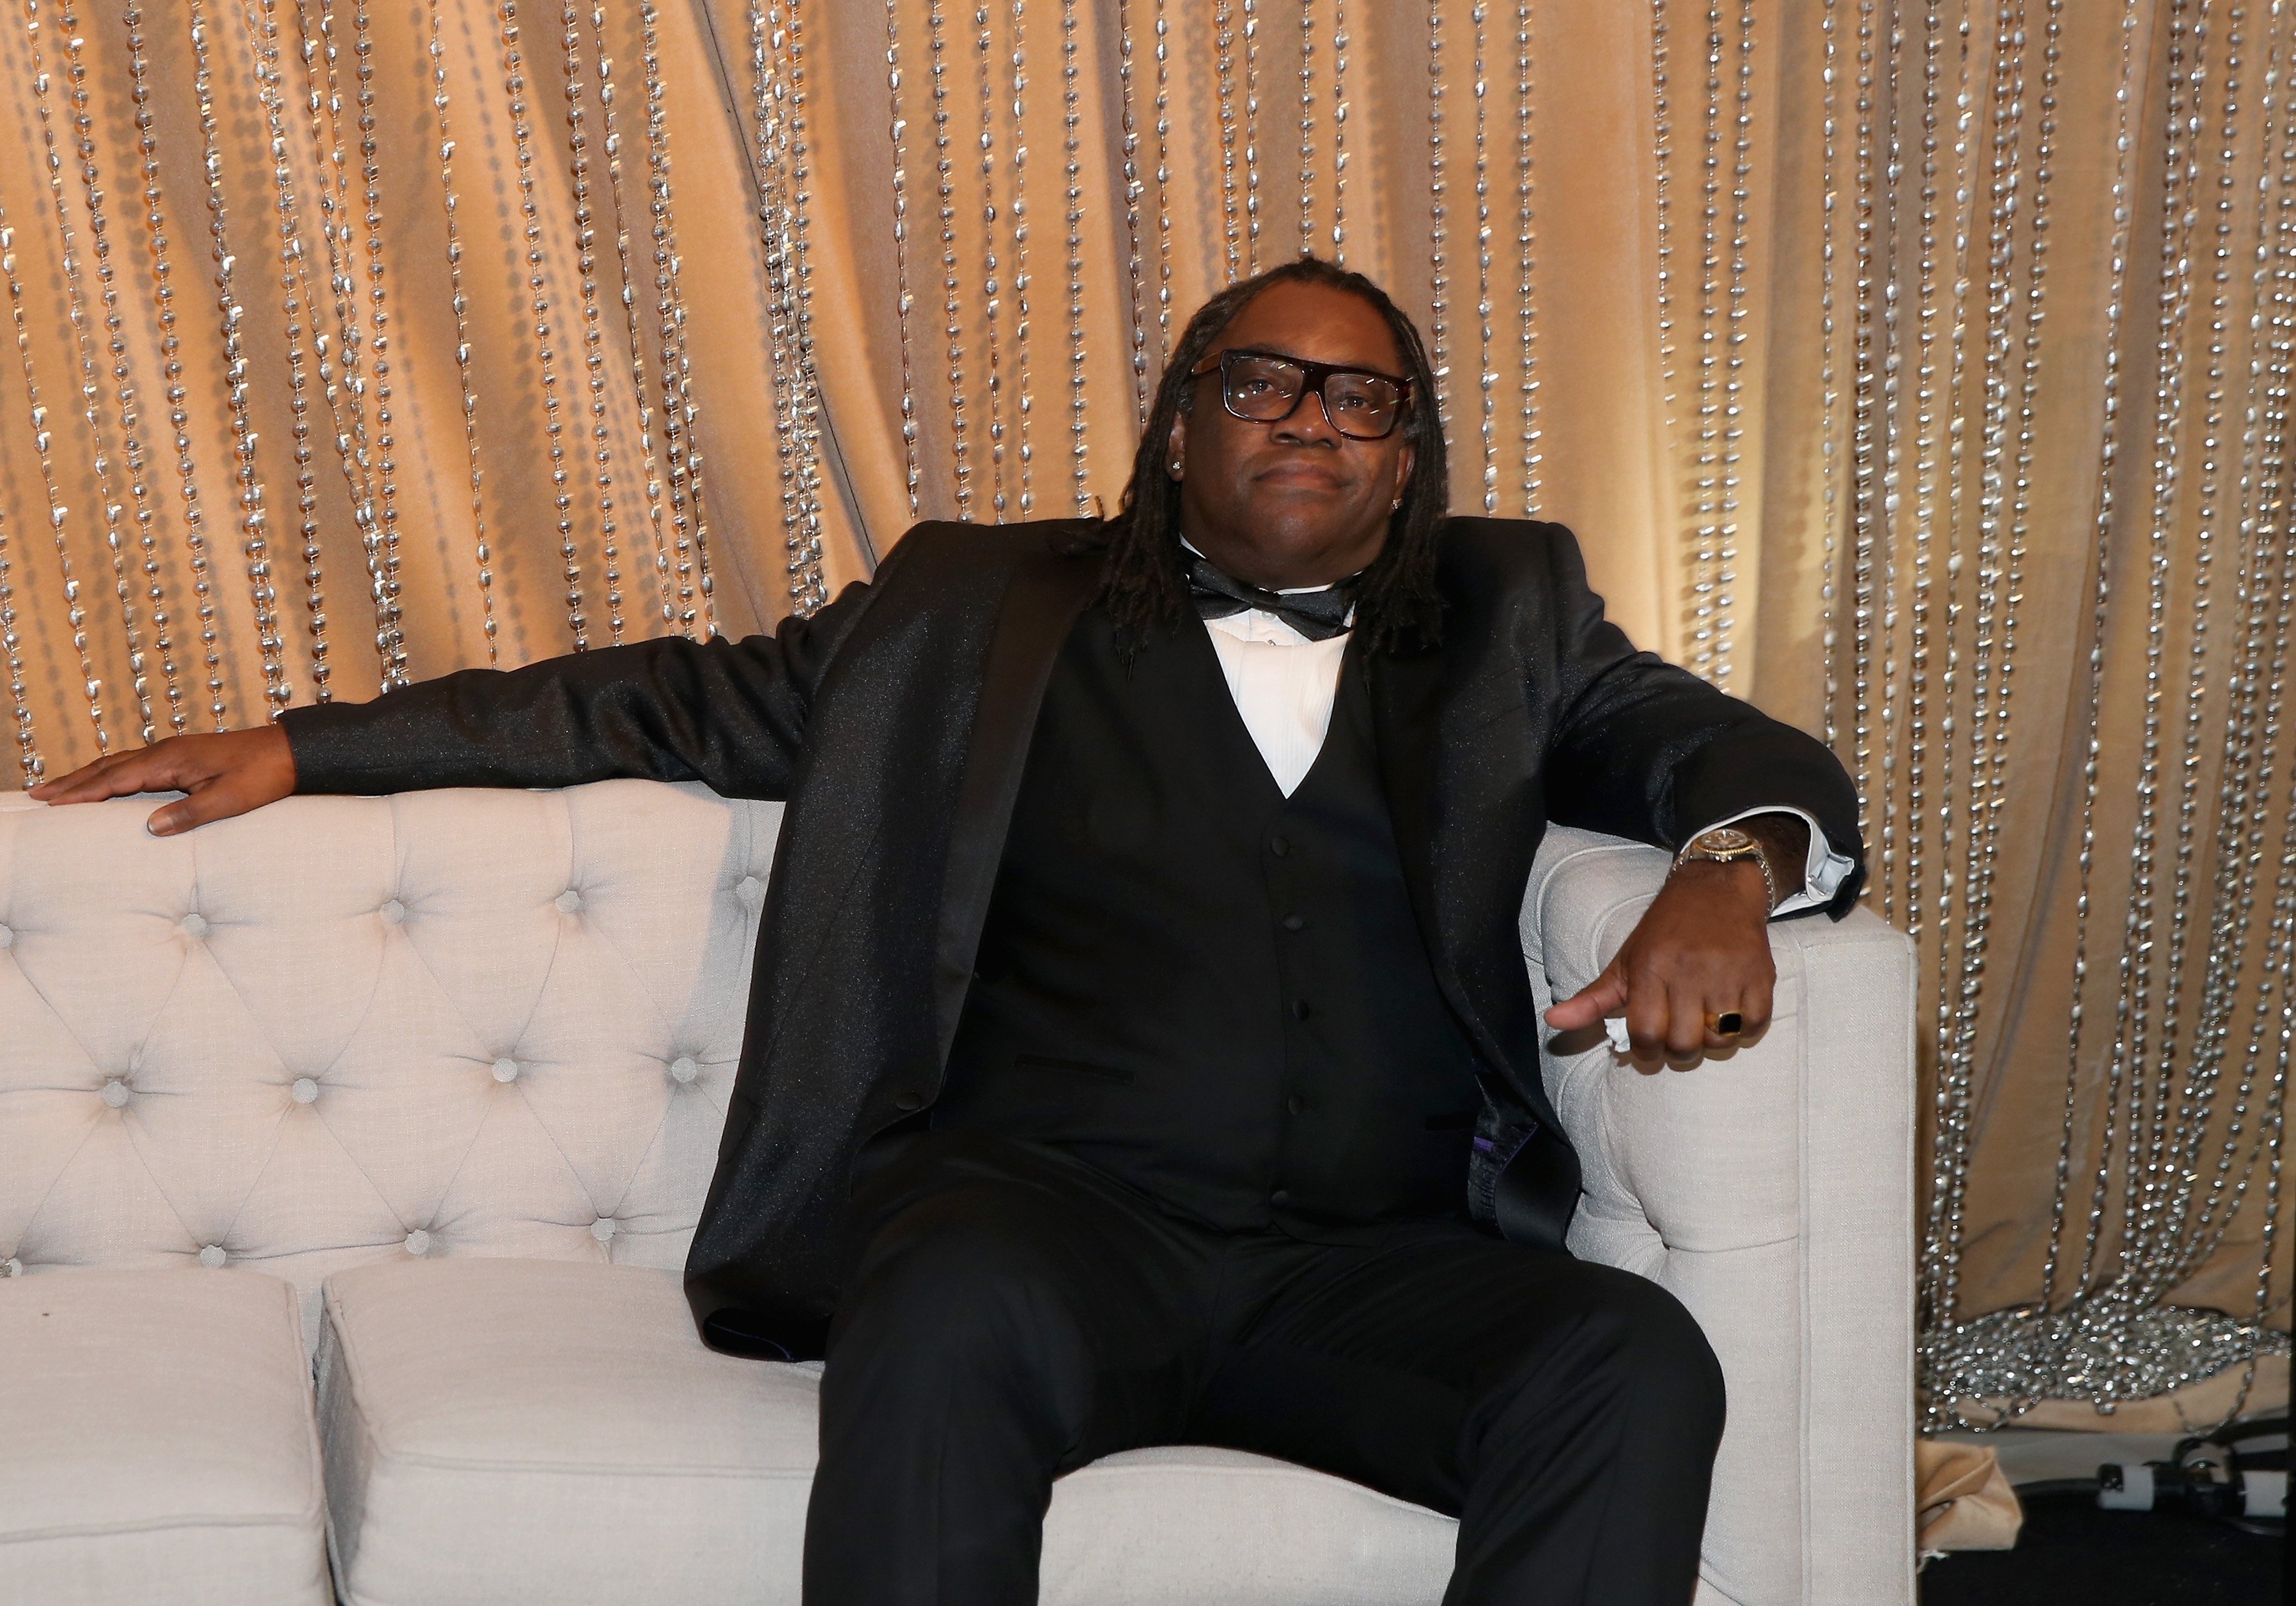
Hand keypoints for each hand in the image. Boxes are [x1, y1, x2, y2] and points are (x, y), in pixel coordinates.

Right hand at [28, 725, 297, 835]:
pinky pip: (135, 764)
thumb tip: (151, 828)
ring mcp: (173, 752)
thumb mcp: (230, 800)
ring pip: (119, 763)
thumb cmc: (264, 776)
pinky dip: (111, 774)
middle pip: (107, 767)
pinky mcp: (183, 756)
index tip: (52, 805)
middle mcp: (166, 752)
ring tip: (59, 790)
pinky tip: (106, 784)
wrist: (290, 752)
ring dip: (88, 776)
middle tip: (37, 795)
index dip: (83, 793)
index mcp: (171, 761)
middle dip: (72, 782)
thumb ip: (191, 814)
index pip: (115, 779)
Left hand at [1542, 858, 1776, 1059]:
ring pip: (1720, 1039)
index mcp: (1651, 969)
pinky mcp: (1760, 975)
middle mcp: (1689, 972)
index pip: (1646, 1034)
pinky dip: (1744, 1028)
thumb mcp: (1624, 961)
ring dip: (1711, 1039)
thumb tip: (1553, 1021)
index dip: (1646, 1050)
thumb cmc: (1663, 931)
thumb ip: (1591, 999)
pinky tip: (1731, 1010)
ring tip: (1704, 1018)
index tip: (1649, 1042)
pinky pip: (1755, 1026)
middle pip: (1684, 1044)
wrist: (1715, 889)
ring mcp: (1727, 974)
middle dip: (1678, 1049)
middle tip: (1678, 1033)